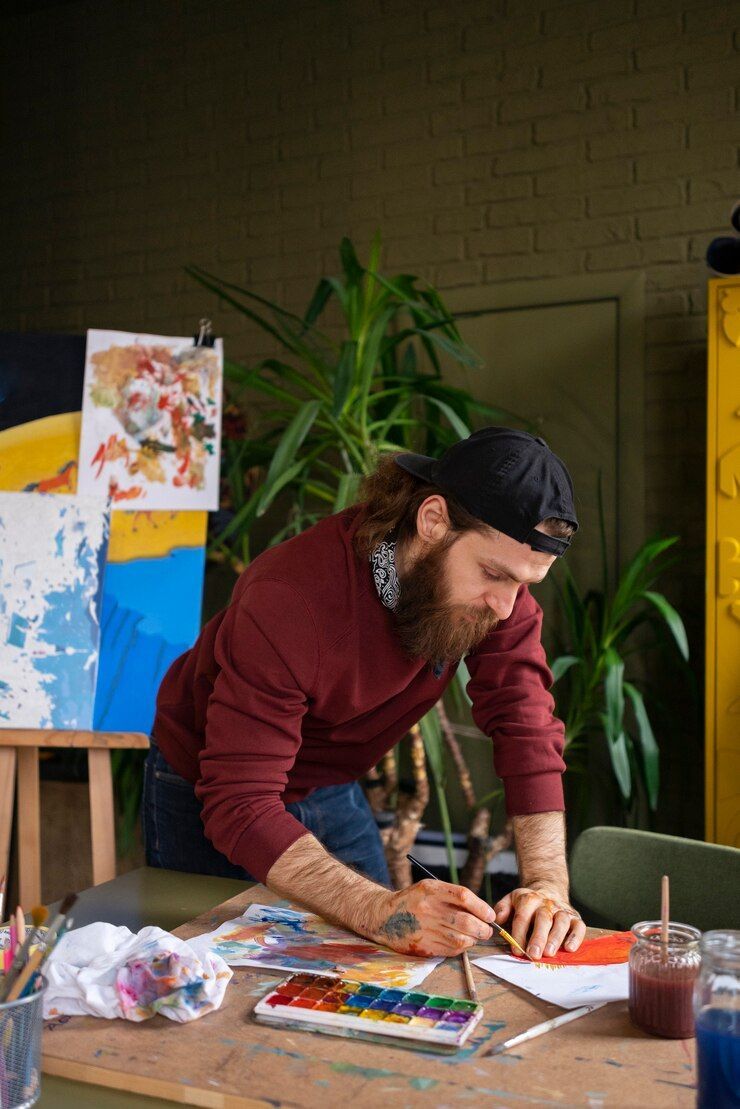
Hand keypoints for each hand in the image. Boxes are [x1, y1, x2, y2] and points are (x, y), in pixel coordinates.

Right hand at [370, 880, 495, 956]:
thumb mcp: (429, 888)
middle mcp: (428, 909)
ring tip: (474, 936)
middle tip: (487, 930)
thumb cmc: (413, 900)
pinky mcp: (424, 946)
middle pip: (466, 921)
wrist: (385, 916)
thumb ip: (452, 896)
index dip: (481, 907)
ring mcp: (425, 929)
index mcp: (431, 890)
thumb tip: (483, 911)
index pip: (463, 896)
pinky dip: (461, 947)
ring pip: (461, 939)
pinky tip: (460, 942)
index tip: (490, 915)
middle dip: (483, 928)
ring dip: (473, 940)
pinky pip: (451, 950)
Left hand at [493, 885, 585, 958]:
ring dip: (555, 938)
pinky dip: (575, 937)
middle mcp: (547, 904)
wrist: (549, 890)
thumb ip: (502, 909)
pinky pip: (579, 926)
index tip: (516, 950)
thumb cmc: (528, 903)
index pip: (523, 916)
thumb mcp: (511, 900)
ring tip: (549, 953)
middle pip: (543, 919)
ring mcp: (562, 910)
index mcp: (529, 899)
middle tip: (533, 954)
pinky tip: (569, 948)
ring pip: (561, 922)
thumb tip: (497, 920)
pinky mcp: (575, 918)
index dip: (519, 933)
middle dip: (538, 938)